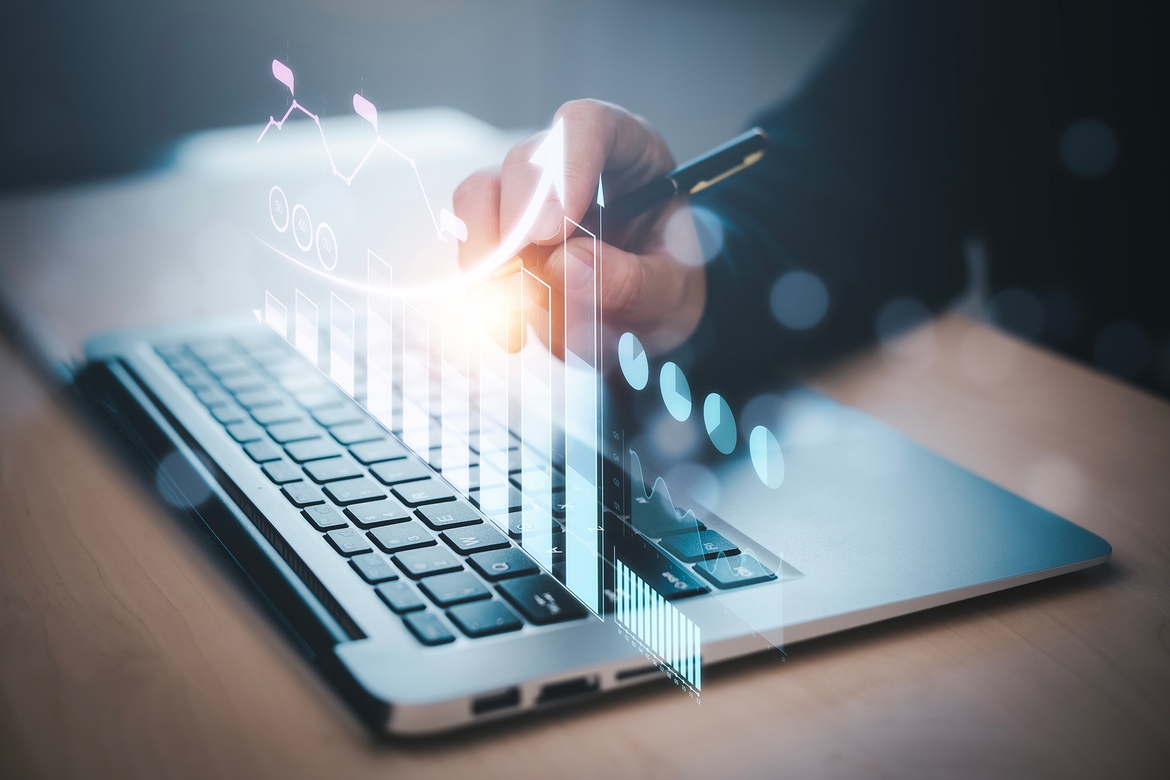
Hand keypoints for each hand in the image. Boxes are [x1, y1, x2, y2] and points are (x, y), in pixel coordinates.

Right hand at [453, 99, 705, 354]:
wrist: (654, 318)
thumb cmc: (671, 286)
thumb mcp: (672, 291)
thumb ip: (632, 279)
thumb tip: (564, 266)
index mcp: (628, 149)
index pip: (585, 125)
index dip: (563, 170)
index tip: (550, 232)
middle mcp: (570, 162)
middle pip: (522, 162)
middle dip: (514, 225)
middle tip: (522, 283)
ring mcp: (527, 195)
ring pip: (479, 198)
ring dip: (489, 263)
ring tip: (516, 322)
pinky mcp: (500, 233)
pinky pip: (473, 251)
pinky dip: (485, 296)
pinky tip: (512, 336)